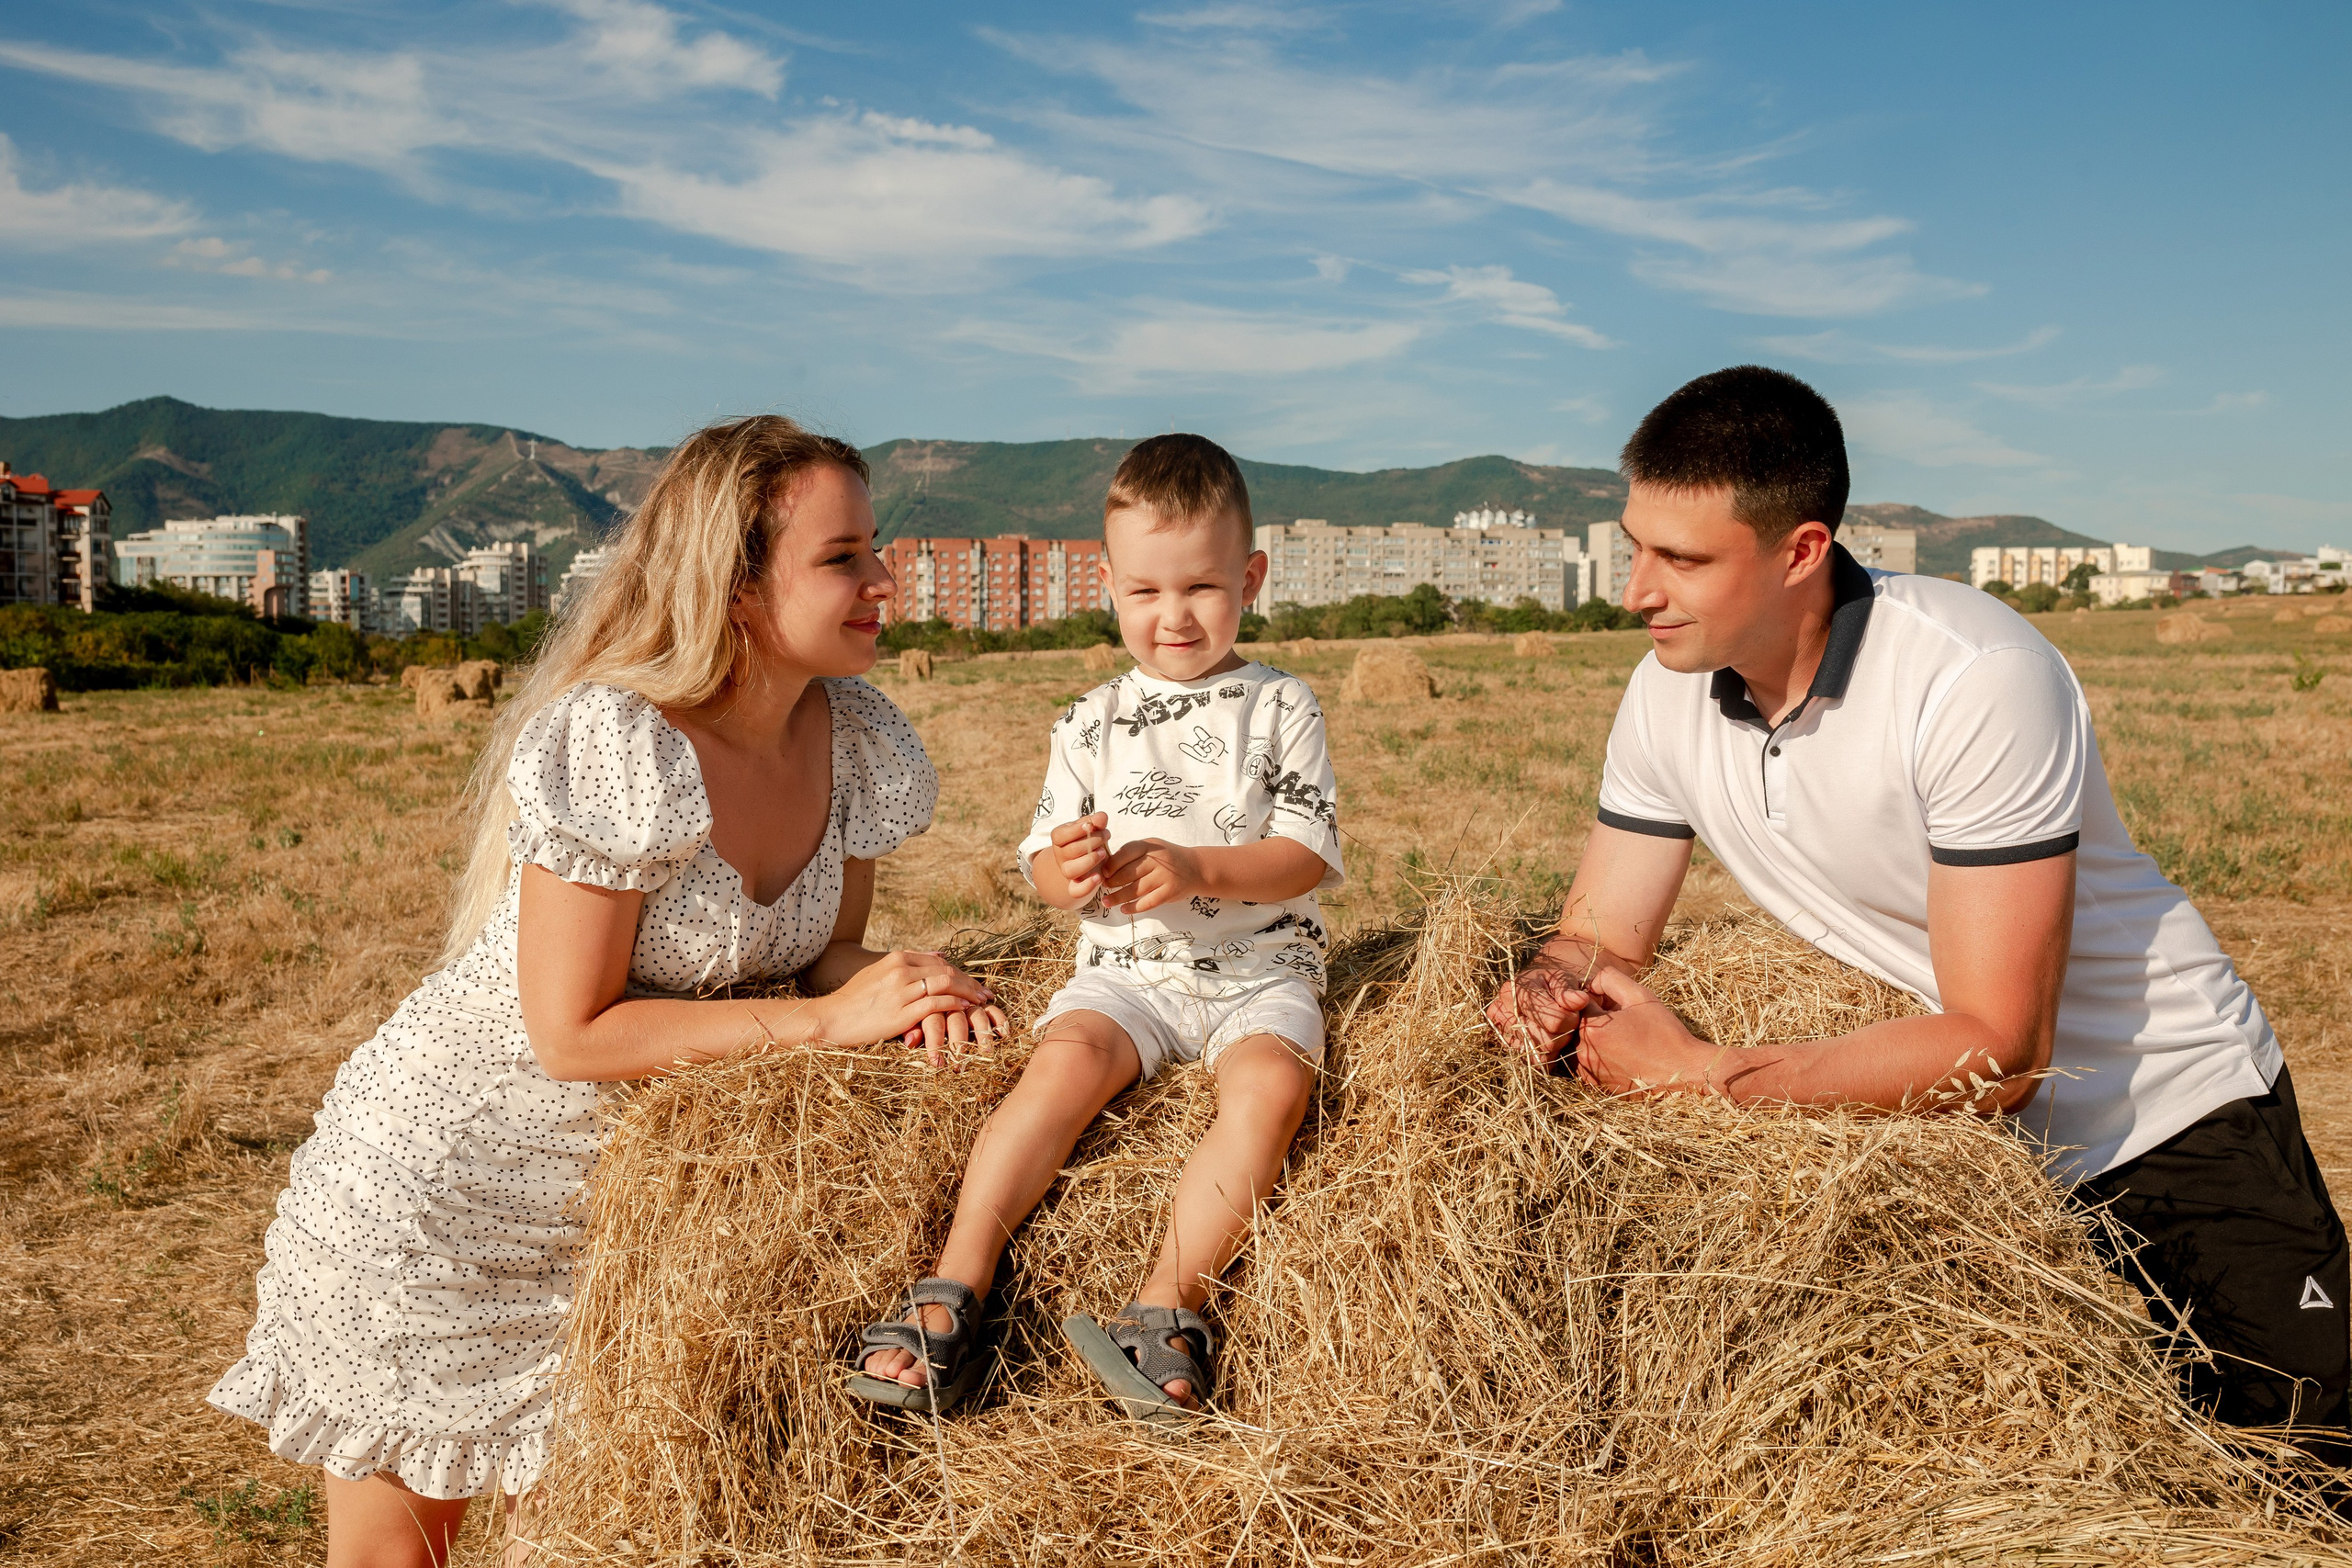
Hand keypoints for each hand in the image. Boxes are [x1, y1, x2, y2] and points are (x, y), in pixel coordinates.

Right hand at [808, 950, 992, 1053]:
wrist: (832, 1017)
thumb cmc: (855, 998)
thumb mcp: (880, 972)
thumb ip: (908, 964)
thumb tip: (938, 956)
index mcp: (897, 958)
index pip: (939, 962)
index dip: (961, 972)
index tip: (974, 982)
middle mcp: (901, 970)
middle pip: (946, 971)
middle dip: (970, 981)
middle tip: (986, 992)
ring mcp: (902, 990)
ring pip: (945, 984)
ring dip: (968, 992)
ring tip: (981, 1001)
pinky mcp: (902, 1012)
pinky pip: (936, 1004)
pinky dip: (954, 1005)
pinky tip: (965, 1009)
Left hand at [901, 1002, 1011, 1071]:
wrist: (929, 990)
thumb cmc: (916, 1013)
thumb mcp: (910, 1021)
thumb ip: (912, 1029)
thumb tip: (910, 1041)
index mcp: (930, 1005)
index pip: (934, 1022)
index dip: (935, 1042)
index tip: (936, 1063)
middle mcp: (950, 1002)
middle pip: (957, 1020)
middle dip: (959, 1043)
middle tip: (960, 1065)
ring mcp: (967, 1002)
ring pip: (977, 1015)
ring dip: (982, 1033)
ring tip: (986, 1052)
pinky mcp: (981, 1003)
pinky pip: (991, 1010)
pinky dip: (999, 1019)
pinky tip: (1004, 1033)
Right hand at [1051, 812, 1111, 902]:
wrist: (1087, 859)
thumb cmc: (1089, 839)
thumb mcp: (1092, 828)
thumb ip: (1097, 821)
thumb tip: (1102, 817)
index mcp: (1060, 840)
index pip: (1059, 835)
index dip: (1075, 830)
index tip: (1090, 825)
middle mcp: (1061, 857)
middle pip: (1070, 851)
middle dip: (1090, 842)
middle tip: (1106, 834)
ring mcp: (1068, 872)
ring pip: (1071, 870)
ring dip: (1089, 861)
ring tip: (1103, 852)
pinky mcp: (1076, 886)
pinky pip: (1075, 891)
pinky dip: (1087, 886)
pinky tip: (1099, 877)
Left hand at [1099, 838, 1204, 914]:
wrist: (1196, 868)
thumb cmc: (1167, 859)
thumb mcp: (1152, 848)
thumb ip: (1132, 854)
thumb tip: (1105, 866)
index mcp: (1149, 846)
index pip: (1125, 853)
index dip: (1111, 864)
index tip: (1103, 873)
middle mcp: (1157, 860)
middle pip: (1128, 873)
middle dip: (1112, 882)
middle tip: (1104, 887)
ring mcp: (1164, 877)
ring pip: (1135, 889)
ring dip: (1118, 897)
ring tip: (1107, 901)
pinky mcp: (1170, 892)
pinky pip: (1148, 902)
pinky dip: (1134, 907)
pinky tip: (1124, 909)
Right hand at [1485, 965, 1592, 1067]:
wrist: (1538, 988)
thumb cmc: (1551, 982)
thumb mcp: (1561, 977)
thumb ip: (1569, 989)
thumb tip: (1580, 1000)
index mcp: (1513, 991)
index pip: (1554, 1021)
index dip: (1572, 1019)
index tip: (1575, 1010)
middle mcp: (1501, 1013)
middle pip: (1547, 1041)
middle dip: (1565, 1033)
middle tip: (1568, 1020)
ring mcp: (1503, 1033)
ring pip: (1541, 1053)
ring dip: (1558, 1044)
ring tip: (1560, 1028)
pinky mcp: (1510, 1049)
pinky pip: (1537, 1062)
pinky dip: (1550, 1054)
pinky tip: (1552, 1038)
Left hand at [1572, 969, 1713, 1095]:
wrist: (1682, 1072)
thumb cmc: (1664, 1033)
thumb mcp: (1640, 996)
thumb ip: (1610, 979)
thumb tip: (1591, 982)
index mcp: (1591, 1028)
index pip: (1578, 1002)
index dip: (1597, 998)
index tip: (1615, 1003)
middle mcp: (1584, 1051)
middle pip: (1576, 1023)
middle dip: (1592, 1016)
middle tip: (1619, 1019)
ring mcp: (1588, 1071)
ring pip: (1578, 1043)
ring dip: (1593, 1035)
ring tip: (1621, 1036)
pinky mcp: (1596, 1084)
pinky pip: (1585, 1062)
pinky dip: (1596, 1054)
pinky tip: (1620, 1052)